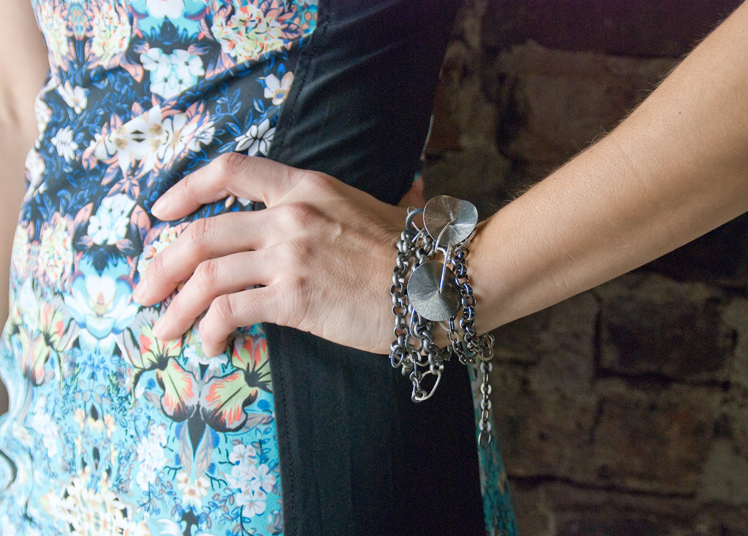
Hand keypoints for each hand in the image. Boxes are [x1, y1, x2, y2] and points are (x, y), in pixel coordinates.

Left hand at [133, 153, 407, 355]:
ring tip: (163, 330)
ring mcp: (290, 256)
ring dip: (176, 308)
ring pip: (207, 277)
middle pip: (202, 235)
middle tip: (145, 290)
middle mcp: (290, 215)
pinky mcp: (296, 299)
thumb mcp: (370, 206)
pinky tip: (210, 344)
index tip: (162, 212)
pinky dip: (210, 329)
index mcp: (305, 186)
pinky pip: (231, 310)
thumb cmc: (410, 251)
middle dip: (161, 266)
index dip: (186, 189)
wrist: (440, 283)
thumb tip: (362, 195)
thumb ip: (339, 203)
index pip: (230, 170)